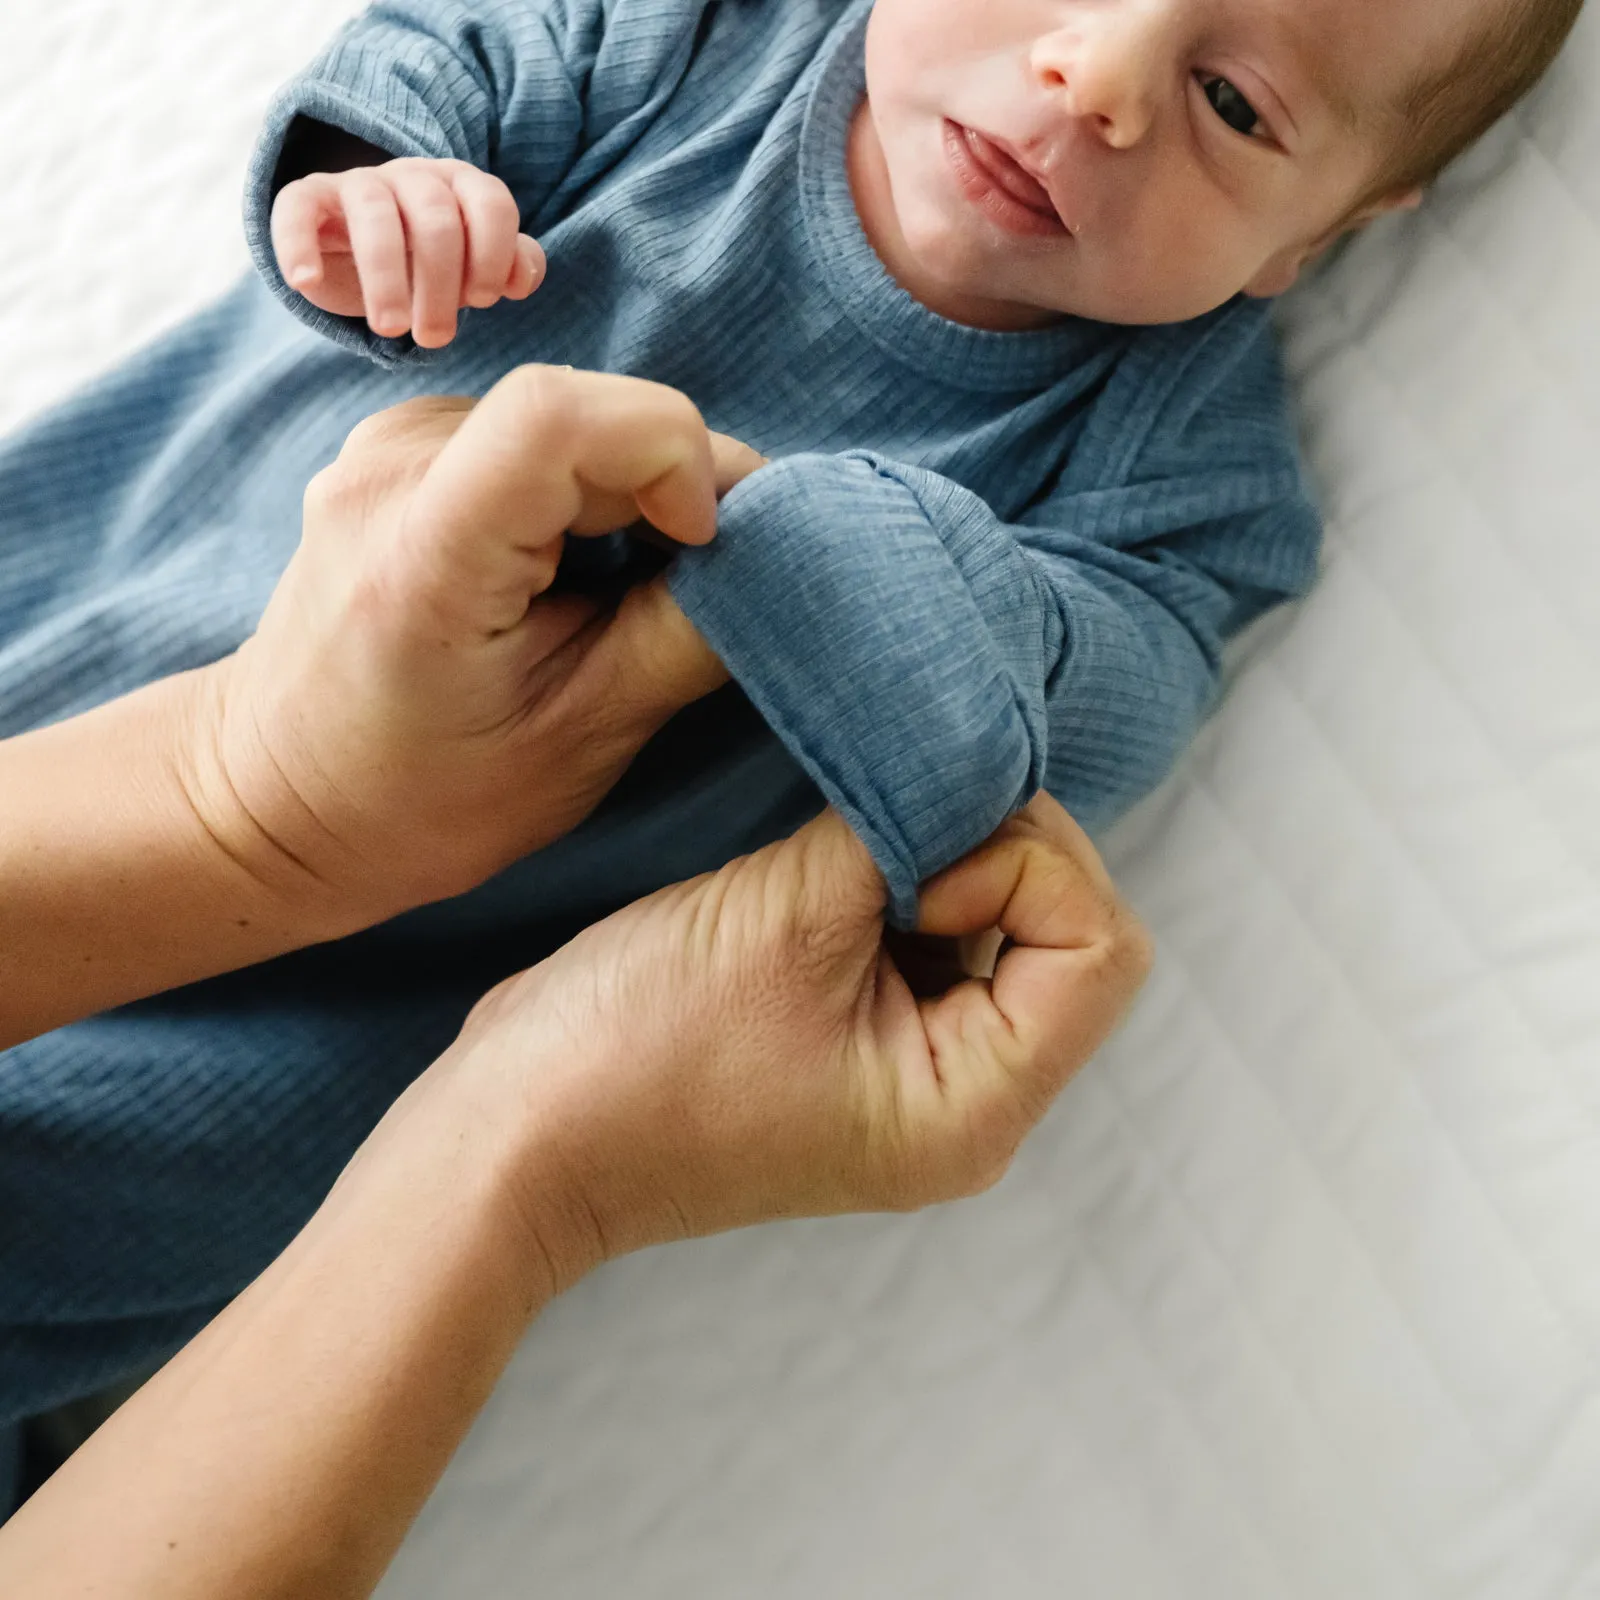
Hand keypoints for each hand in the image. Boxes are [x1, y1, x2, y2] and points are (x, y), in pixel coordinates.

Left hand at [187, 365, 764, 931]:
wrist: (278, 795)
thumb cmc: (420, 799)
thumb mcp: (577, 742)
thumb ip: (682, 639)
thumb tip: (777, 556)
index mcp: (424, 556)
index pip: (561, 416)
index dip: (671, 452)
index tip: (700, 547)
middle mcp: (392, 469)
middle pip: (586, 410)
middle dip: (674, 485)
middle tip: (694, 590)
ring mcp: (389, 447)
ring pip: (571, 422)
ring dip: (633, 494)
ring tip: (626, 597)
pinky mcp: (403, 450)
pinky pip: (534, 437)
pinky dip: (589, 495)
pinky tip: (578, 575)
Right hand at [270, 157, 544, 346]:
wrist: (357, 251)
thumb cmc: (429, 265)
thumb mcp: (472, 268)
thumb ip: (508, 266)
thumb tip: (518, 279)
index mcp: (461, 187)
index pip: (492, 203)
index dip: (492, 255)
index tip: (480, 302)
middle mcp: (413, 177)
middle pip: (435, 218)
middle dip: (440, 285)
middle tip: (435, 337)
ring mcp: (359, 183)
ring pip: (374, 213)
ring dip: (384, 277)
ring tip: (390, 329)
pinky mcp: (308, 197)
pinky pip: (297, 206)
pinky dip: (297, 244)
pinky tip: (306, 284)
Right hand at [453, 794, 1151, 1285]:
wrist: (516, 1134)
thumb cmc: (636, 1051)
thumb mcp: (786, 917)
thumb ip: (904, 827)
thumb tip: (969, 758)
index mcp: (972, 1108)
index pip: (1101, 949)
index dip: (1027, 865)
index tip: (913, 864)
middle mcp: (969, 1103)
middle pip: (1069, 933)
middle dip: (994, 849)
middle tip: (887, 826)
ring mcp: (916, 1075)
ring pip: (1005, 926)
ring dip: (940, 859)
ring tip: (841, 854)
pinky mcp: (867, 1041)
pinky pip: (936, 939)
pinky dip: (901, 880)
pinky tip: (825, 872)